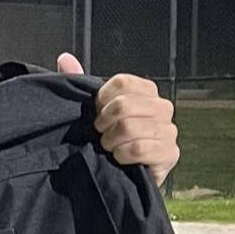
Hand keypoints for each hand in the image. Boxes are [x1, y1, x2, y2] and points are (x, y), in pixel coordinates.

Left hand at [56, 54, 179, 186]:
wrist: (122, 174)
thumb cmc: (109, 139)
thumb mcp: (93, 110)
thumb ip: (80, 83)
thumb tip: (64, 59)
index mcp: (146, 91)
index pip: (122, 82)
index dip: (102, 99)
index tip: (96, 112)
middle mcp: (162, 107)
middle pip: (124, 105)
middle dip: (104, 124)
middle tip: (100, 134)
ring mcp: (169, 130)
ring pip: (130, 127)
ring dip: (111, 142)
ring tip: (109, 147)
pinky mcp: (170, 153)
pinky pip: (139, 148)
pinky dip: (122, 155)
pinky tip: (120, 158)